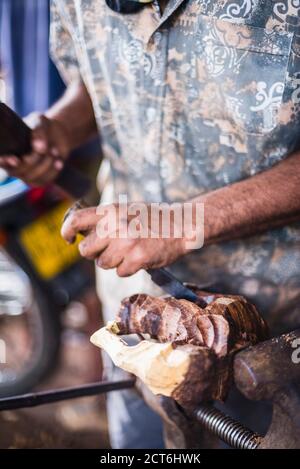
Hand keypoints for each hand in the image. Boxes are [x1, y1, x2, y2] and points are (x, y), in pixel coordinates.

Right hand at [0, 113, 70, 185]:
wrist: (58, 135)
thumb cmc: (44, 127)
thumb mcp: (41, 123)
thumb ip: (39, 132)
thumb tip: (40, 147)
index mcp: (8, 149)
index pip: (1, 159)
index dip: (4, 162)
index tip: (14, 159)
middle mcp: (13, 165)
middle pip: (18, 170)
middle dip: (33, 160)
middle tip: (45, 148)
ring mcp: (26, 175)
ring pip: (33, 177)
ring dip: (45, 164)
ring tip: (54, 150)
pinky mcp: (40, 180)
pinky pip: (46, 180)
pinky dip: (54, 170)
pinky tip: (59, 161)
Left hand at [61, 204, 188, 276]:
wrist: (181, 225)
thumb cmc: (152, 219)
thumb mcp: (126, 209)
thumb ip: (104, 219)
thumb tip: (80, 235)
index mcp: (110, 211)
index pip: (76, 220)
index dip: (66, 231)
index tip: (68, 239)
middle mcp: (115, 226)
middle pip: (86, 250)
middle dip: (94, 253)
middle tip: (108, 249)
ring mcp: (126, 244)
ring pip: (103, 264)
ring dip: (113, 261)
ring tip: (128, 251)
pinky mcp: (137, 259)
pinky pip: (120, 272)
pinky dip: (127, 268)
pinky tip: (139, 257)